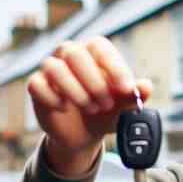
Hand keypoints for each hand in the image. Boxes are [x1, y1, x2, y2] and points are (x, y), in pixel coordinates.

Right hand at [27, 36, 152, 174]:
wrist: (85, 134)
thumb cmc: (106, 111)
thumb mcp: (123, 107)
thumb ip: (134, 95)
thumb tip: (146, 86)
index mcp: (93, 53)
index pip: (100, 47)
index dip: (114, 67)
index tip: (127, 88)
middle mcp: (70, 55)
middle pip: (74, 54)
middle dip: (94, 81)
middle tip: (106, 104)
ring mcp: (51, 70)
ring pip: (54, 68)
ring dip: (75, 91)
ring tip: (91, 109)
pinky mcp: (37, 87)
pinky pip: (37, 85)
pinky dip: (52, 97)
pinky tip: (64, 108)